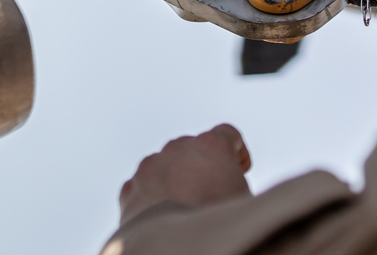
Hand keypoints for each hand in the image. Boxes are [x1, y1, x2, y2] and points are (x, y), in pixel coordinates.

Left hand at [118, 124, 251, 225]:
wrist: (178, 252)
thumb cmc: (220, 227)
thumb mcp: (246, 199)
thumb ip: (237, 180)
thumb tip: (234, 186)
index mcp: (211, 146)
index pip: (228, 134)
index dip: (237, 153)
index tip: (240, 171)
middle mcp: (177, 149)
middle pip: (193, 148)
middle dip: (202, 166)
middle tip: (212, 195)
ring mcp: (149, 167)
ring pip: (164, 166)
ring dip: (175, 180)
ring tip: (185, 209)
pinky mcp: (130, 189)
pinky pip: (143, 186)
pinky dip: (152, 197)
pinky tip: (163, 218)